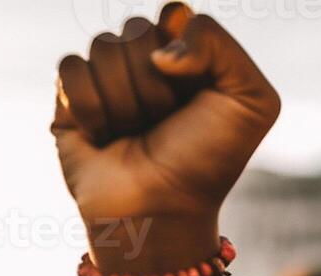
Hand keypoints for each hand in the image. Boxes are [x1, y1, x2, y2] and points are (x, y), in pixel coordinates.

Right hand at [52, 3, 279, 275]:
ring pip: (103, 48)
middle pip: (136, 28)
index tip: (194, 85)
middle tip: (165, 121)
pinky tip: (104, 137)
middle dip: (156, 84)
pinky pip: (71, 70)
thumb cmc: (207, 160)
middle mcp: (145, 60)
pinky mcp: (70, 97)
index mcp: (189, 54)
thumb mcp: (250, 100)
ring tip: (137, 134)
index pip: (174, 12)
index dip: (183, 45)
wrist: (162, 210)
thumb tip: (158, 50)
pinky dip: (91, 108)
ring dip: (127, 102)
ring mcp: (107, 77)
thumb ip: (218, 44)